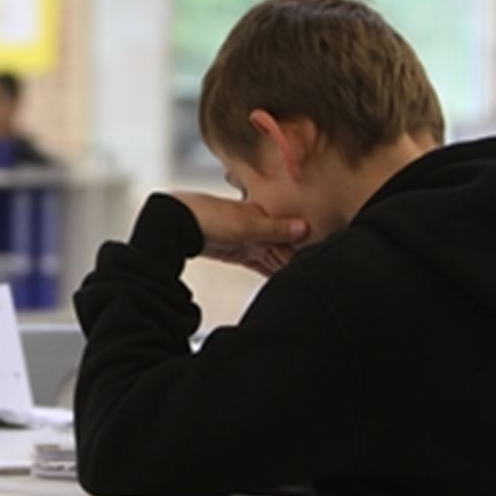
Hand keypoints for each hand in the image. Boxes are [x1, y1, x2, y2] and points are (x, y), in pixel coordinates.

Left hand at [170, 191, 307, 276]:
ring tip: (302, 280)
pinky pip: (258, 264)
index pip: (290, 234)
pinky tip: (279, 279)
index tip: (318, 260)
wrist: (176, 223)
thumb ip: (275, 229)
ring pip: (272, 257)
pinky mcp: (236, 252)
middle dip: (296, 259)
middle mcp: (257, 227)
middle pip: (283, 246)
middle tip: (314, 275)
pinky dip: (269, 271)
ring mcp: (247, 240)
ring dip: (284, 267)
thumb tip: (305, 227)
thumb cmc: (209, 216)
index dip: (304, 247)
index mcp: (263, 215)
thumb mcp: (246, 224)